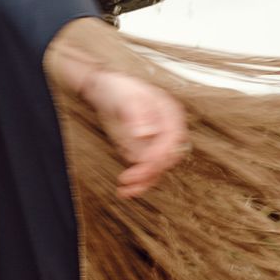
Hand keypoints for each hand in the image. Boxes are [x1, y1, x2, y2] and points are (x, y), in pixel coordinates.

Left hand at [80, 70, 191, 198]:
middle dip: (150, 170)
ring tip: (125, 190)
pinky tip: (125, 191)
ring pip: (158, 168)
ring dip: (144, 182)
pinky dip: (139, 182)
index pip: (174, 138)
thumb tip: (147, 133)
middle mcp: (168, 129)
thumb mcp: (126, 96)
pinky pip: (147, 171)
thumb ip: (137, 113)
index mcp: (170, 113)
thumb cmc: (117, 88)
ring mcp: (157, 142)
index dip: (161, 153)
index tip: (143, 162)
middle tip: (129, 177)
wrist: (105, 89)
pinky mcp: (146, 152)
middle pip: (168, 157)